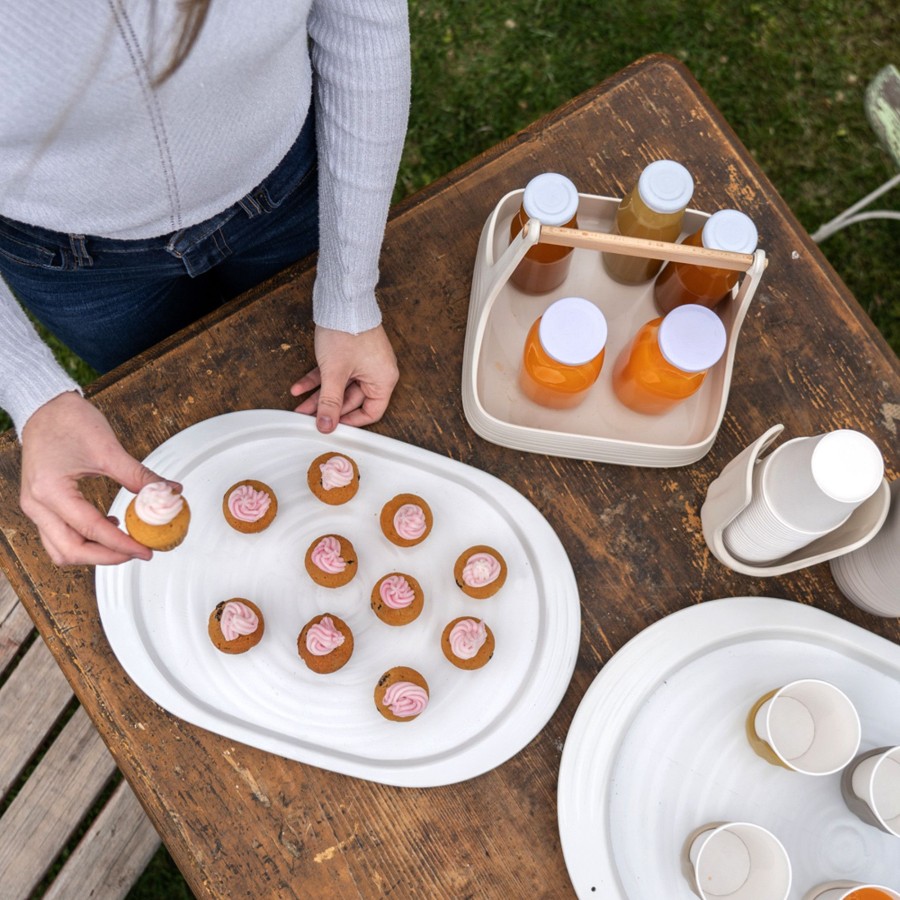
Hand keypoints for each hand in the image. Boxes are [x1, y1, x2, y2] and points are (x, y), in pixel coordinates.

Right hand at [20, 392, 171, 565]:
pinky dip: (84, 540)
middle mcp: (37, 504)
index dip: (121, 544)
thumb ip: (140, 476)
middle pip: (69, 551)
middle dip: (107, 556)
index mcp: (51, 491)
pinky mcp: (40, 505)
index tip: (146, 550)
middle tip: (138, 551)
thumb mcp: (109, 449)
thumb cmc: (68, 421)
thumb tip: (170, 491)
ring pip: (61, 549)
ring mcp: (35, 507)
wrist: (44, 408)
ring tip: (125, 542)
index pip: (91, 529)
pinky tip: (109, 525)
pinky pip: (59, 535)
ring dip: (93, 552)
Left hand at [290, 324, 398, 431]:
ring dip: (319, 396)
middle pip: (352, 400)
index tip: (332, 426)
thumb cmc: (347, 331)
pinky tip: (299, 387)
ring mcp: (363, 362)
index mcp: (384, 379)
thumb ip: (330, 402)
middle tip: (309, 417)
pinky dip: (318, 379)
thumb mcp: (335, 373)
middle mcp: (377, 372)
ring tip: (300, 405)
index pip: (372, 412)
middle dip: (327, 408)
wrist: (342, 300)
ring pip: (340, 387)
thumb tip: (326, 425)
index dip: (351, 421)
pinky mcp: (351, 353)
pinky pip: (335, 373)